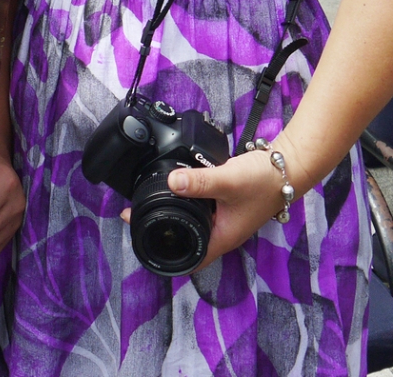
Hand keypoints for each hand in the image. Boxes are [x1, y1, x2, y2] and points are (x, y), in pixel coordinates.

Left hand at [119, 146, 296, 269]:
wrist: (288, 168)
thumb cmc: (263, 181)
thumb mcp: (227, 181)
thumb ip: (199, 182)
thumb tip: (170, 183)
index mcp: (222, 238)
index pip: (189, 258)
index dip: (165, 254)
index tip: (140, 235)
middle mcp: (223, 233)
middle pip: (188, 242)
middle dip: (164, 233)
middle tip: (136, 217)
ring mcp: (226, 219)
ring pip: (194, 224)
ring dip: (175, 216)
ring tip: (150, 203)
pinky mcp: (227, 203)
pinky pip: (202, 208)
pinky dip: (188, 201)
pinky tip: (178, 188)